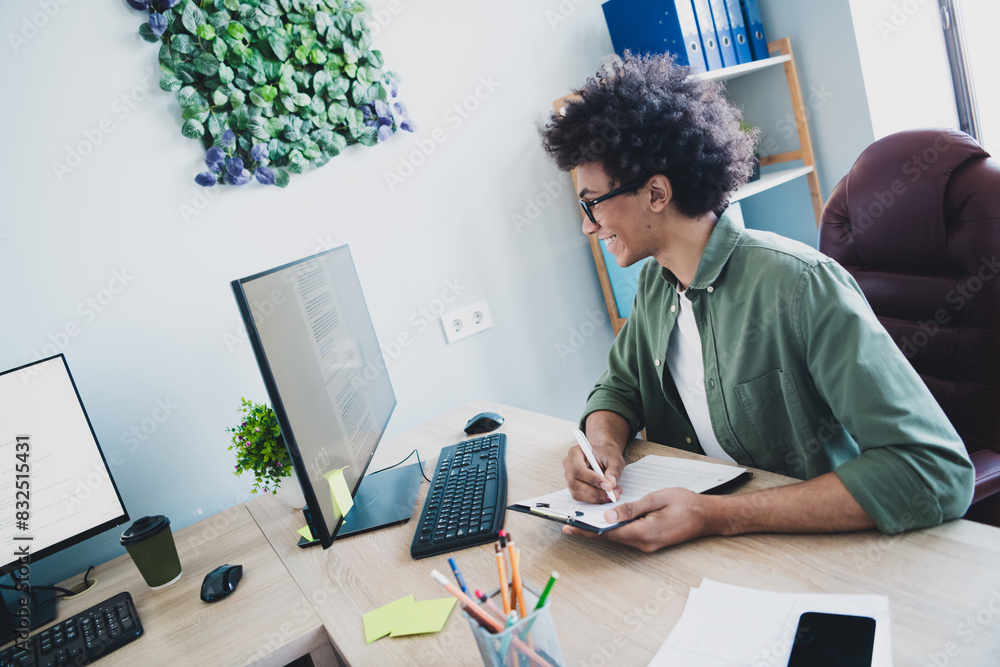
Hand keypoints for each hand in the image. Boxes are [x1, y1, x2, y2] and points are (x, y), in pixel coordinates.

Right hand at [562, 443, 624, 503]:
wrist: (605, 457)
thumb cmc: (607, 455)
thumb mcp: (615, 460)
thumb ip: (613, 472)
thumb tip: (610, 485)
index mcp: (575, 453)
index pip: (578, 469)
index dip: (592, 479)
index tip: (608, 486)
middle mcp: (569, 466)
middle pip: (575, 484)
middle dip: (595, 492)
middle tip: (612, 495)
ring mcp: (569, 478)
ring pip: (578, 493)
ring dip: (596, 498)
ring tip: (614, 494)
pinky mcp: (574, 488)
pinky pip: (581, 498)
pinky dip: (595, 499)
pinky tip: (607, 495)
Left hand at [562, 488, 717, 551]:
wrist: (708, 515)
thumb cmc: (686, 503)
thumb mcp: (656, 499)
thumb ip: (631, 509)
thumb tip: (608, 516)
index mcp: (645, 533)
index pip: (609, 533)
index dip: (587, 530)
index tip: (570, 527)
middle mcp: (644, 544)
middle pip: (611, 537)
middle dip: (590, 530)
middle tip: (569, 523)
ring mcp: (648, 545)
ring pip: (619, 537)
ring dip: (602, 529)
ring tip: (581, 520)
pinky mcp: (651, 541)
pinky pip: (628, 536)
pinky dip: (615, 529)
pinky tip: (605, 522)